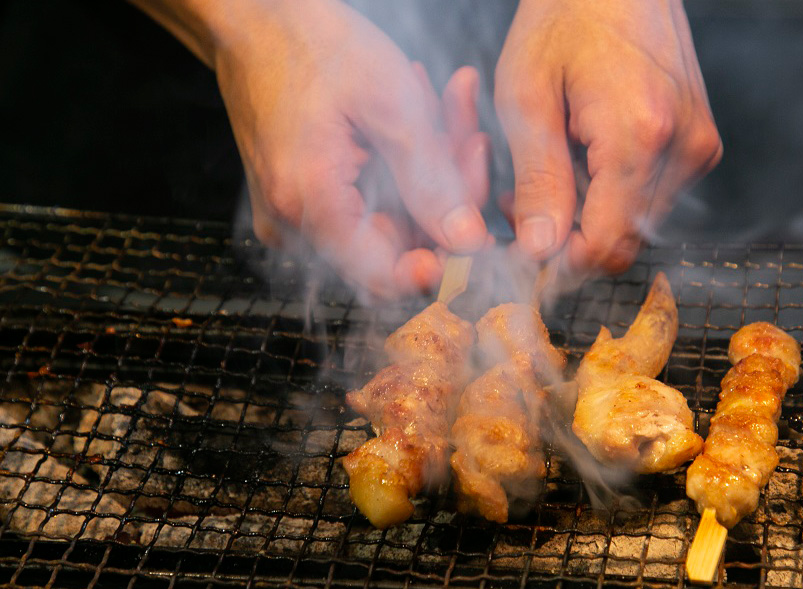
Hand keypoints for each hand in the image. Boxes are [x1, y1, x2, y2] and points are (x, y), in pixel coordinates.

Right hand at [132, 0, 489, 298]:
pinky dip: (399, 168)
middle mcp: (293, 223)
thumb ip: (432, 183)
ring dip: (427, 174)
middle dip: (444, 197)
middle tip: (468, 137)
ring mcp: (294, 213)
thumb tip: (468, 243)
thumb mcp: (391, 105)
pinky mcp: (301, 198)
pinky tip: (414, 121)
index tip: (477, 229)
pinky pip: (366, 201)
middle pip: (394, 245)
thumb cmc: (312, 44)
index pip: (387, 278)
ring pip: (388, 220)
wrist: (254, 17)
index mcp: (308, 205)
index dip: (441, 263)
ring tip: (442, 111)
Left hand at [495, 0, 721, 273]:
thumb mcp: (527, 96)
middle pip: (625, 242)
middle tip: (520, 204)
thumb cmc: (565, 17)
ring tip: (548, 171)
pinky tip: (582, 159)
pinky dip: (613, 194)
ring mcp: (699, 146)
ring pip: (638, 224)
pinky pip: (653, 196)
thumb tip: (540, 250)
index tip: (521, 251)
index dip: (560, 263)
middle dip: (569, 240)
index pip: (607, 246)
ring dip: (589, 217)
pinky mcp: (701, 142)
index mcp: (640, 136)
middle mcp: (683, 148)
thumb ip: (538, 180)